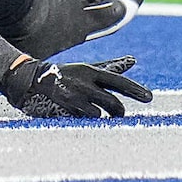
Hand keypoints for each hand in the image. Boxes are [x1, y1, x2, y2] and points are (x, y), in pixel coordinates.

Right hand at [1, 54, 151, 117]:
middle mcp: (83, 83)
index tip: (149, 97)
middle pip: (112, 102)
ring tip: (96, 114)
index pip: (118, 81)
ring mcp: (74, 98)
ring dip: (100, 116)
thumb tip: (132, 60)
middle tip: (119, 114)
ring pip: (99, 114)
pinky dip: (86, 120)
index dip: (135, 89)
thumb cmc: (66, 74)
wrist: (31, 79)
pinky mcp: (65, 110)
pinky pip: (84, 120)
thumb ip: (110, 67)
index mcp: (90, 71)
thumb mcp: (87, 68)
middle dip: (118, 111)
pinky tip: (79, 115)